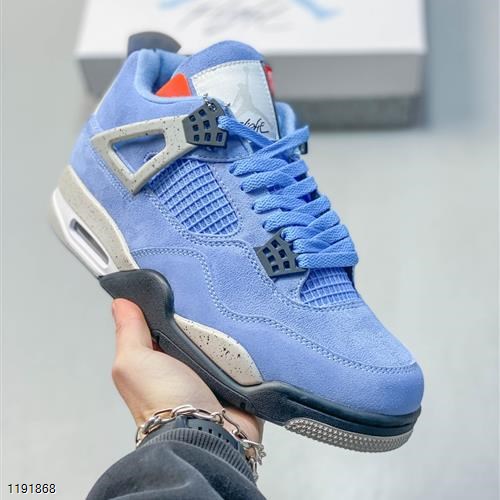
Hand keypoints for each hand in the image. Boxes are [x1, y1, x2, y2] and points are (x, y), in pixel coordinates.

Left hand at [111, 298, 262, 442]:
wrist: (204, 434)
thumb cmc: (164, 402)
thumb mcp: (134, 361)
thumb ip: (128, 332)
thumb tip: (120, 304)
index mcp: (158, 361)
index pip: (165, 324)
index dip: (170, 306)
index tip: (179, 288)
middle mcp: (185, 368)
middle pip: (197, 329)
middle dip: (204, 316)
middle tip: (210, 300)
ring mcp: (213, 375)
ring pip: (224, 340)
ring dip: (229, 331)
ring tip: (232, 314)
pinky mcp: (239, 381)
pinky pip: (247, 355)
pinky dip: (249, 347)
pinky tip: (249, 333)